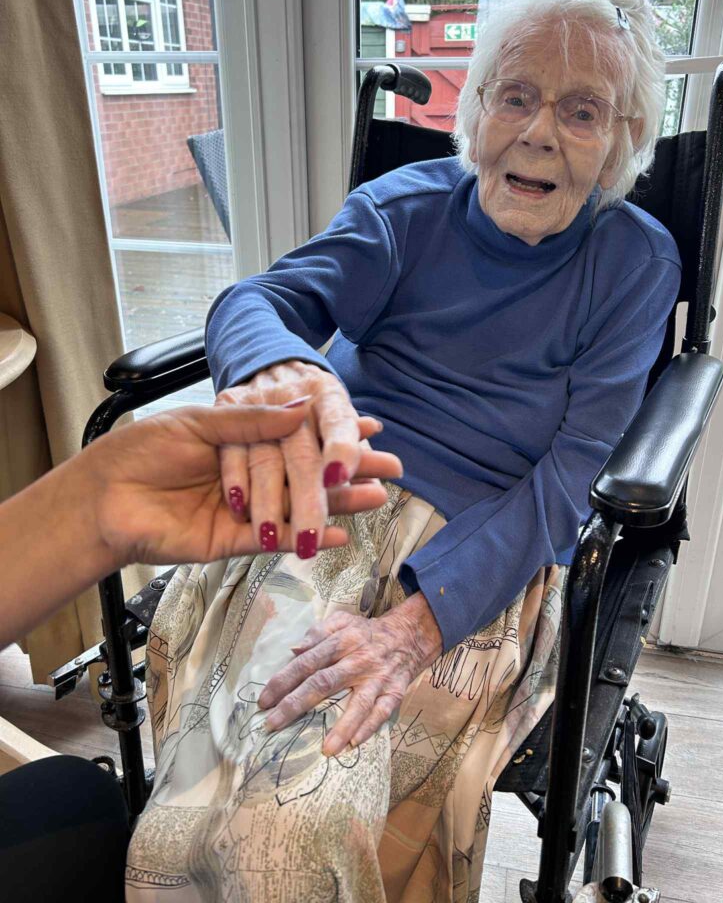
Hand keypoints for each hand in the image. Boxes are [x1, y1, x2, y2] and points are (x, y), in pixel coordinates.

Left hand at [88, 401, 401, 568]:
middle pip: (311, 474)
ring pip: (303, 507)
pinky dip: (309, 536)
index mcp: (243, 441)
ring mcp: (246, 510)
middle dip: (352, 471)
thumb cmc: (143, 451)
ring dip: (341, 505)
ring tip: (379, 498)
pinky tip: (341, 532)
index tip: (372, 428)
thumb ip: (254, 421)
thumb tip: (303, 407)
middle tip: (392, 468)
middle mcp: (250, 475)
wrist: (104, 498)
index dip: (335, 433)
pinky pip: (278, 539)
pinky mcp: (234, 541)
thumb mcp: (202, 423)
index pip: (300, 436)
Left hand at [258, 592, 443, 754]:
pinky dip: (370, 727)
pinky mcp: (395, 692)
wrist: (409, 635)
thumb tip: (293, 649)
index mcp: (342, 640)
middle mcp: (359, 659)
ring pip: (359, 703)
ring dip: (342, 726)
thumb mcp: (342, 621)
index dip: (284, 680)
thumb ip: (317, 632)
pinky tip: (355, 743)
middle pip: (325, 683)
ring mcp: (378, 678)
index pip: (308, 661)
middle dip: (296, 704)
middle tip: (272, 725)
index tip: (264, 700)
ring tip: (325, 748)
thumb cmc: (366, 632)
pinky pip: (383, 712)